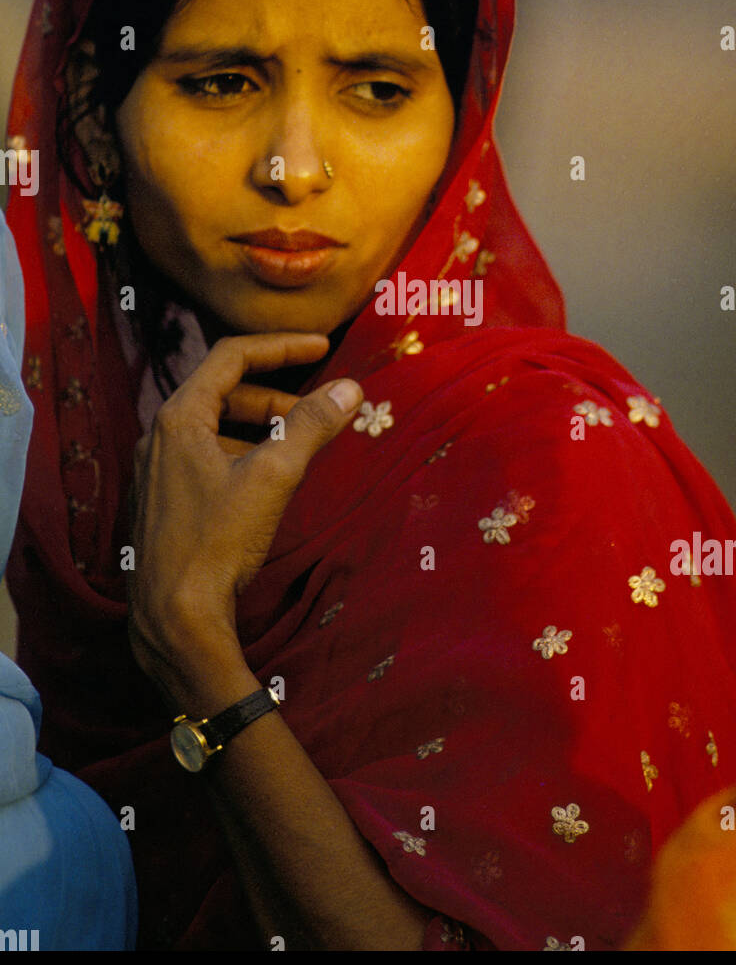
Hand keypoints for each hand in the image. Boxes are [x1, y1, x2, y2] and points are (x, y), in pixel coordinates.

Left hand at [126, 332, 361, 696]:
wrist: (174, 617)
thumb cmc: (217, 542)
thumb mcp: (273, 477)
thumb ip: (311, 426)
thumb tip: (349, 387)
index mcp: (179, 417)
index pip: (231, 356)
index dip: (282, 346)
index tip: (323, 346)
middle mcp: (159, 437)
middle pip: (222, 390)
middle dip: (274, 392)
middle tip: (316, 408)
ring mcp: (157, 471)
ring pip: (214, 426)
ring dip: (259, 425)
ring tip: (298, 444)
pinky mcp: (162, 502)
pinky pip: (205, 456)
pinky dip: (241, 452)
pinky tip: (267, 481)